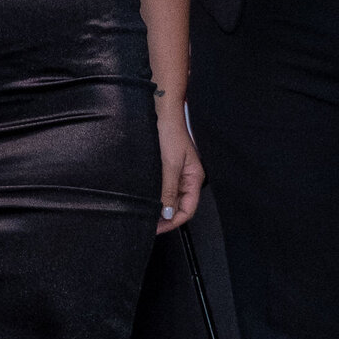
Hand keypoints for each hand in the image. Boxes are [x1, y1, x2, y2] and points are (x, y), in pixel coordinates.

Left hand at [155, 96, 203, 233]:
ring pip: (169, 197)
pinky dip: (155, 195)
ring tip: (144, 214)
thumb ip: (169, 190)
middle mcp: (186, 178)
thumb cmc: (169, 132)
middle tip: (148, 224)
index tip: (157, 228)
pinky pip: (162, 187)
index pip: (188, 209)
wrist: (160, 111)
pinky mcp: (165, 167)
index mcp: (194, 179)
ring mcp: (176, 173)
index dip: (173, 221)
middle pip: (178, 206)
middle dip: (165, 217)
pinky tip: (144, 198)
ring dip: (158, 206)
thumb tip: (167, 213)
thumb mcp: (169, 164)